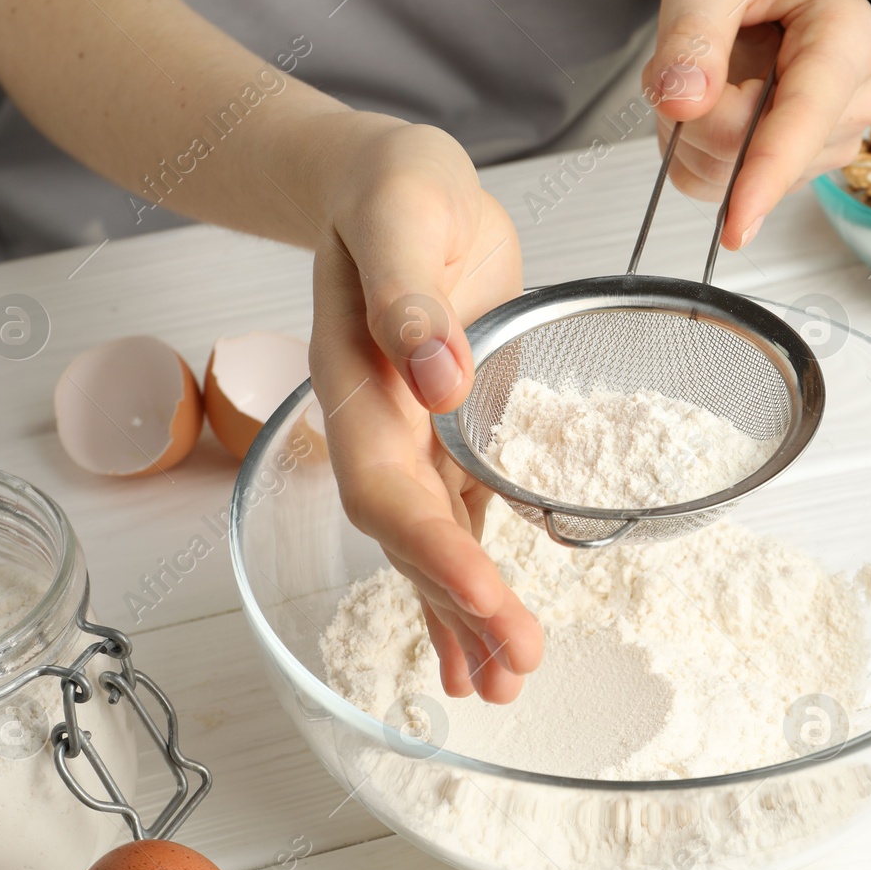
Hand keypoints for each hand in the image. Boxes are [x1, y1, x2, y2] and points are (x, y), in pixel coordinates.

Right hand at [306, 115, 542, 702]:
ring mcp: (409, 439)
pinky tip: (486, 634)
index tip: (483, 597)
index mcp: (357, 383)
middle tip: (513, 670)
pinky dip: (471, 579)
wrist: (392, 188)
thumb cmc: (394, 191)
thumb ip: (411, 299)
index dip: (432, 547)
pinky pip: (458, 520)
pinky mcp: (447, 438)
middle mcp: (377, 426)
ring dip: (462, 615)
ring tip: (502, 682)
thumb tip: (440, 381)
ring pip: (432, 544)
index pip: (387, 487)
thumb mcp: (402, 215)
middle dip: (458, 606)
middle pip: (409, 536)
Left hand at [644, 0, 870, 247]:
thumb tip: (686, 101)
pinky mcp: (798, 164)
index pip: (804, 121)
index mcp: (846, 39)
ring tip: (705, 75)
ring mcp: (826, 139)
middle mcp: (849, 98)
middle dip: (700, 121)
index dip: (766, 174)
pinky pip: (726, 187)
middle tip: (690, 63)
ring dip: (695, 135)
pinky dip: (699, 152)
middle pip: (754, 154)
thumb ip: (693, 35)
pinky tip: (713, 105)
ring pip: (734, 179)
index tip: (738, 221)